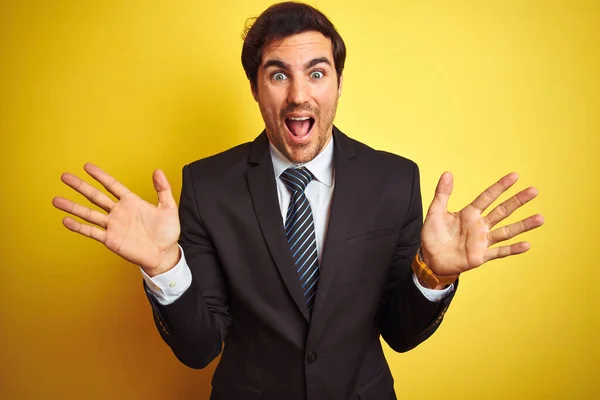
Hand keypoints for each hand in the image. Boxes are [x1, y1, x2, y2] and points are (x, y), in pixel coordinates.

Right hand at [52, 163, 180, 275]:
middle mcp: (119, 212)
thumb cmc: (168, 232)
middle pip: (95, 196)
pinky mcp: (110, 239)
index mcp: (131, 202)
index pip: (112, 185)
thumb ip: (163, 189)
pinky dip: (78, 227)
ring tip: (56, 199)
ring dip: (72, 206)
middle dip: (80, 186)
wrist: (165, 254)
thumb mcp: (169, 208)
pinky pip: (91, 231)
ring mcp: (113, 225)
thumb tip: (158, 171)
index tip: (87, 166)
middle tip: (64, 176)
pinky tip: (66, 220)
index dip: (100, 176)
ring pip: (88, 213)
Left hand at [421, 172, 543, 276]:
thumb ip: (442, 193)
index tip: (515, 176)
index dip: (500, 187)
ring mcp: (482, 241)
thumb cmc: (433, 235)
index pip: (488, 197)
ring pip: (506, 231)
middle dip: (517, 201)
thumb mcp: (435, 212)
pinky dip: (512, 249)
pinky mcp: (481, 256)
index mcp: (469, 213)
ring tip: (540, 218)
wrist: (430, 259)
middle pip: (502, 211)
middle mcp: (479, 225)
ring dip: (523, 225)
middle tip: (533, 191)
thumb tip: (447, 173)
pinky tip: (527, 244)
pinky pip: (499, 252)